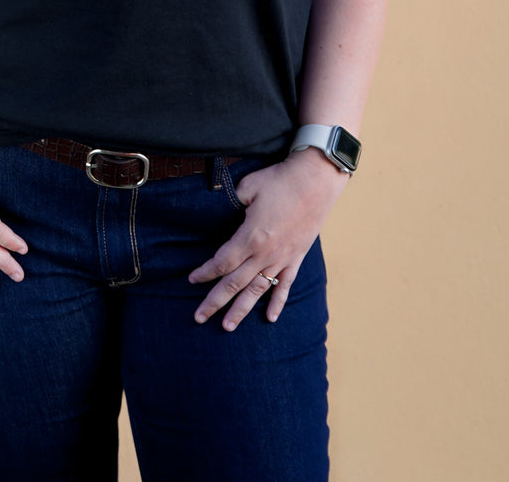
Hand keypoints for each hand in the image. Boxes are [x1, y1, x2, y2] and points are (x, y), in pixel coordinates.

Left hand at [189, 149, 347, 329]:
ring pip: (257, 290)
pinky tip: (270, 319)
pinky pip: (285, 285)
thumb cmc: (280, 180)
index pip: (222, 262)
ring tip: (227, 327)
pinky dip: (278, 303)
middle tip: (199, 317)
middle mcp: (265, 253)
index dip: (205, 272)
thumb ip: (232, 202)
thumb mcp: (248, 186)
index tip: (192, 279)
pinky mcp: (297, 257)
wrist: (316, 181)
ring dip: (241, 310)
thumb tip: (221, 208)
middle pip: (235, 283)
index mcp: (251, 237)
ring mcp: (282, 258)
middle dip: (215, 302)